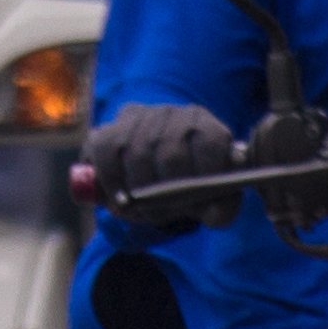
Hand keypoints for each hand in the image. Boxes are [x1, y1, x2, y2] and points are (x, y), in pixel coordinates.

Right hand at [77, 103, 242, 207]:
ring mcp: (141, 118)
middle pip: (171, 153)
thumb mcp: (212, 200)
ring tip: (141, 211)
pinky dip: (111, 180)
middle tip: (162, 214)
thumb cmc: (188, 188)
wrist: (154, 174)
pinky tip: (118, 199)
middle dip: (167, 194)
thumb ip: (221, 209)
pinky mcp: (110, 129)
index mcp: (207, 127)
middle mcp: (174, 115)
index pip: (211, 143)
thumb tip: (213, 214)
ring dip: (138, 191)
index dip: (205, 176)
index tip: (198, 203)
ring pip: (137, 154)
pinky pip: (106, 151)